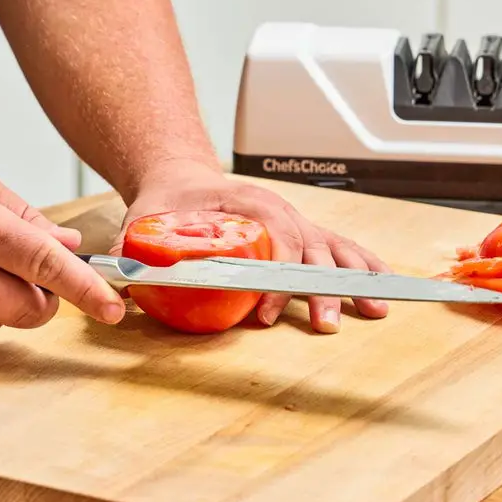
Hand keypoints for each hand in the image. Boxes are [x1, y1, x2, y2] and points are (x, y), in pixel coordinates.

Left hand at [110, 161, 391, 332]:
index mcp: (247, 204)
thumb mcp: (148, 215)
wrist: (184, 179)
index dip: (273, 276)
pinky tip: (381, 288)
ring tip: (372, 310)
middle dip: (320, 287)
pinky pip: (341, 248)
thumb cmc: (172, 198)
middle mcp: (280, 212)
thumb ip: (134, 242)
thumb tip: (121, 271)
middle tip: (323, 322)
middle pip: (310, 249)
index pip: (272, 239)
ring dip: (352, 280)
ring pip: (333, 250)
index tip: (265, 309)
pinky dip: (363, 267)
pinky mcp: (302, 235)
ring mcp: (295, 223)